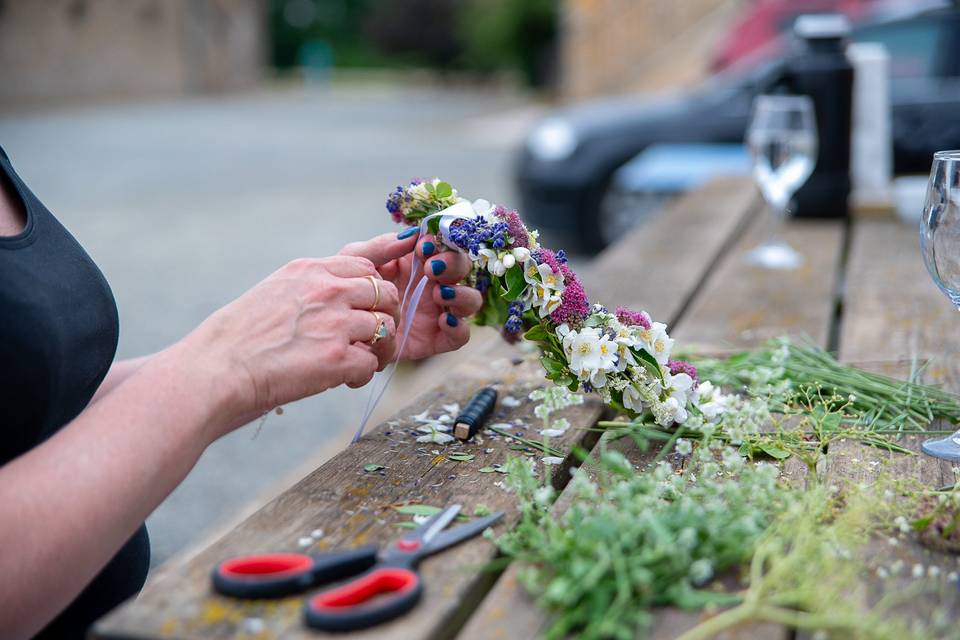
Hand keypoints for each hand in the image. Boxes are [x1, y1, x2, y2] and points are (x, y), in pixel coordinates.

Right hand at [183, 256, 400, 429]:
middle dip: (387, 317)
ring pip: (387, 329)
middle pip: (386, 294)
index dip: (377, 286)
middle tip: (373, 338)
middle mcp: (328, 290)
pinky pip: (373, 363)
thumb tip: (338, 291)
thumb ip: (310, 287)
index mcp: (310, 270)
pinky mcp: (339, 357)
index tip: (380, 302)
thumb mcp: (275, 291)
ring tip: (359, 363)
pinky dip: (362, 376)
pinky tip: (344, 381)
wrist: (216, 370)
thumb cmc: (238, 338)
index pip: (366, 264)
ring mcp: (336, 322)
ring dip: (379, 349)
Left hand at [339, 229, 482, 360]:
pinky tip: (443, 321)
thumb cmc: (349, 291)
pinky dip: (459, 328)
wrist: (340, 330)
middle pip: (462, 268)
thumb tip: (412, 236)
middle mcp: (433, 284)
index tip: (424, 246)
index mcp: (417, 262)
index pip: (444, 245)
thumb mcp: (358, 262)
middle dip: (453, 264)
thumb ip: (382, 246)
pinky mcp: (435, 339)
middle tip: (432, 268)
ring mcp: (437, 312)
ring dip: (462, 294)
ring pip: (471, 300)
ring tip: (439, 294)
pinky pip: (461, 335)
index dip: (442, 242)